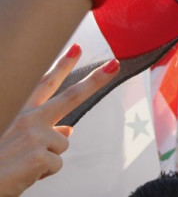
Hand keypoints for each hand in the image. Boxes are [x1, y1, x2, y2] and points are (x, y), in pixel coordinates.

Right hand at [0, 45, 118, 196]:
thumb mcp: (16, 142)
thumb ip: (41, 132)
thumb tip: (68, 129)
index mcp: (20, 114)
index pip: (45, 84)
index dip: (62, 65)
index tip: (76, 48)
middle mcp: (28, 120)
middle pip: (71, 96)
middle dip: (95, 79)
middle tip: (114, 65)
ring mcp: (34, 136)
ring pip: (62, 144)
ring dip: (48, 158)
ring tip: (23, 165)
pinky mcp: (39, 156)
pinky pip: (56, 165)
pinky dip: (44, 174)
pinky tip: (24, 175)